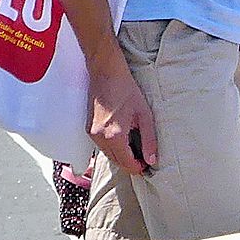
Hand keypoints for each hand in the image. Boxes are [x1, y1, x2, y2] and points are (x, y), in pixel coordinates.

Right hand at [88, 60, 158, 175]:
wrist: (105, 72)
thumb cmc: (126, 89)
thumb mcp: (144, 114)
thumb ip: (149, 140)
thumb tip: (152, 160)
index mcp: (114, 135)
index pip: (126, 163)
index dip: (138, 168)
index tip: (148, 165)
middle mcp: (100, 138)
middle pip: (116, 162)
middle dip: (130, 164)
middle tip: (144, 159)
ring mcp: (92, 133)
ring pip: (108, 155)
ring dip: (121, 157)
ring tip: (135, 150)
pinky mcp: (88, 128)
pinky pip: (102, 146)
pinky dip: (112, 148)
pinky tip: (123, 140)